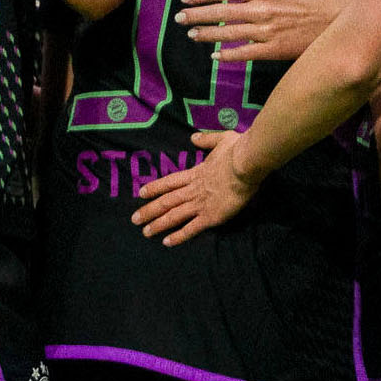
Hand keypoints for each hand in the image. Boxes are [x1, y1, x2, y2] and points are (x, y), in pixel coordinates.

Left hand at [131, 128, 260, 244]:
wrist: (246, 164)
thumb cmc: (237, 151)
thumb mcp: (221, 139)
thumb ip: (206, 140)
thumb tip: (194, 138)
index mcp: (195, 173)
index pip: (169, 182)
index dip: (154, 188)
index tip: (141, 193)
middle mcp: (193, 190)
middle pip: (166, 201)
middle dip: (149, 211)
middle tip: (134, 219)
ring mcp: (200, 204)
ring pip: (174, 216)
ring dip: (158, 224)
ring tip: (145, 232)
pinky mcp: (210, 216)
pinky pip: (191, 228)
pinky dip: (178, 236)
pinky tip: (167, 242)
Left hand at [180, 0, 340, 61]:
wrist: (329, 18)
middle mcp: (260, 9)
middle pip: (220, 12)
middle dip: (196, 15)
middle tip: (179, 18)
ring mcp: (265, 31)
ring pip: (228, 33)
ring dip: (206, 34)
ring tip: (191, 34)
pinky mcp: (272, 49)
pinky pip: (244, 53)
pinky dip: (228, 55)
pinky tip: (214, 55)